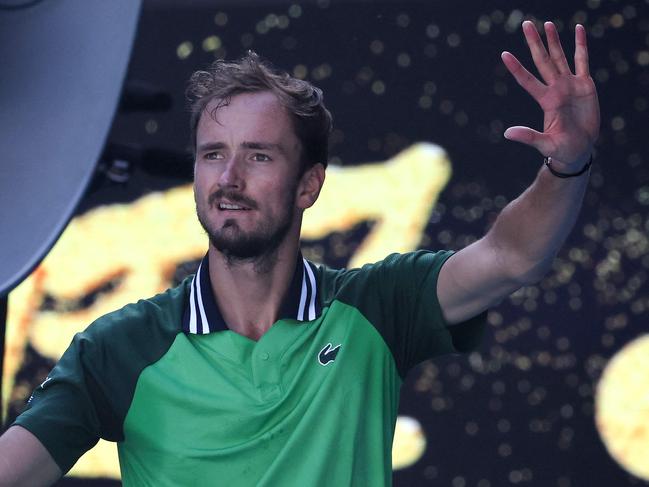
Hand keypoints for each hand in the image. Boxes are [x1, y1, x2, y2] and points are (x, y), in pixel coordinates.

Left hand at [502, 21, 599, 168]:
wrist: (579, 150)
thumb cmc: (561, 149)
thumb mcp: (545, 143)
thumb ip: (528, 137)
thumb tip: (506, 133)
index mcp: (546, 101)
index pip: (527, 80)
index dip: (517, 68)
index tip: (504, 54)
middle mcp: (555, 89)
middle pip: (543, 61)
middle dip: (534, 43)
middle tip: (526, 24)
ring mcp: (570, 85)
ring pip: (560, 57)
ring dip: (554, 41)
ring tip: (547, 23)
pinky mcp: (585, 85)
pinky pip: (582, 61)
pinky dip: (580, 45)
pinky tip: (578, 29)